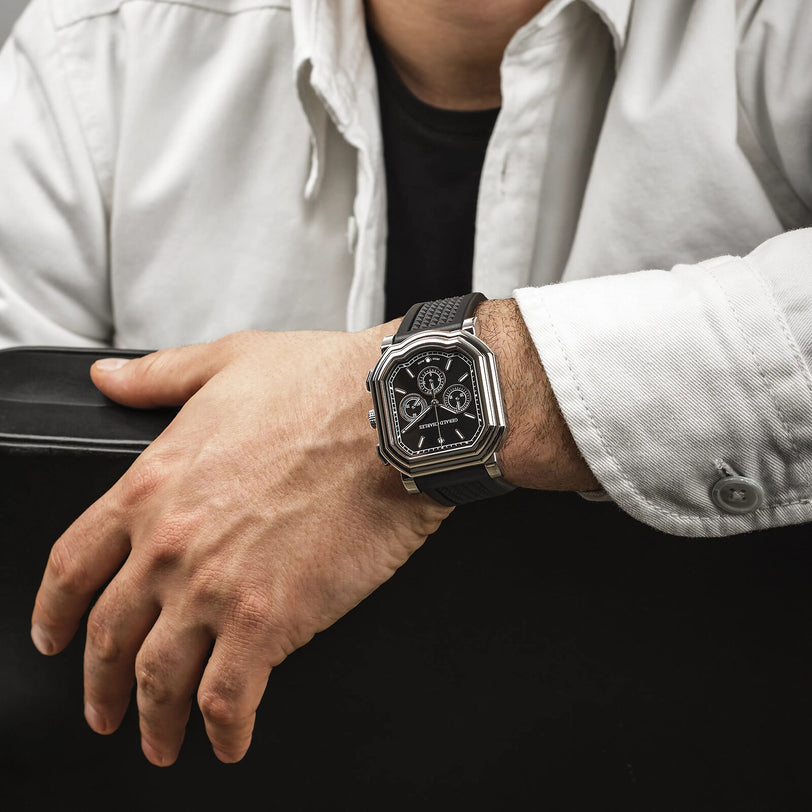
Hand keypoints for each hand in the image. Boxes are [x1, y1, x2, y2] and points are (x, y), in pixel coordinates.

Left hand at [30, 327, 451, 765]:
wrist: (391, 418)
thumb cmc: (322, 386)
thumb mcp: (227, 362)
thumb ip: (157, 376)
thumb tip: (108, 378)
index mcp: (152, 485)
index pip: (72, 565)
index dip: (54, 612)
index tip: (54, 637)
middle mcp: (169, 546)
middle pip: (108, 637)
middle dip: (100, 684)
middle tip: (105, 708)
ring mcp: (214, 589)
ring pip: (159, 679)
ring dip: (154, 721)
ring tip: (160, 739)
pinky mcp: (270, 621)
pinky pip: (227, 699)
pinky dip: (222, 731)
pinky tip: (229, 741)